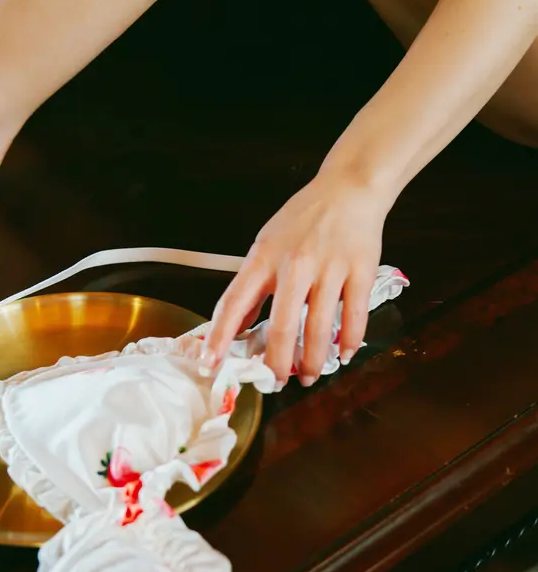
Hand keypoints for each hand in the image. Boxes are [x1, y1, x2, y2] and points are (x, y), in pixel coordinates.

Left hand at [204, 165, 395, 385]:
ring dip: (312, 361)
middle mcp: (295, 264)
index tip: (211, 364)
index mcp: (264, 257)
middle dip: (277, 364)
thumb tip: (237, 324)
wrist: (349, 189)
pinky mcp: (360, 271)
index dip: (220, 337)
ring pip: (319, 329)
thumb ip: (253, 284)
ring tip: (308, 376)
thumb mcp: (267, 244)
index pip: (234, 302)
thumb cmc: (304, 219)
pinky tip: (342, 355)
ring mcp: (330, 268)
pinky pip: (354, 317)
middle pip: (281, 327)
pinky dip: (348, 342)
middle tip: (275, 382)